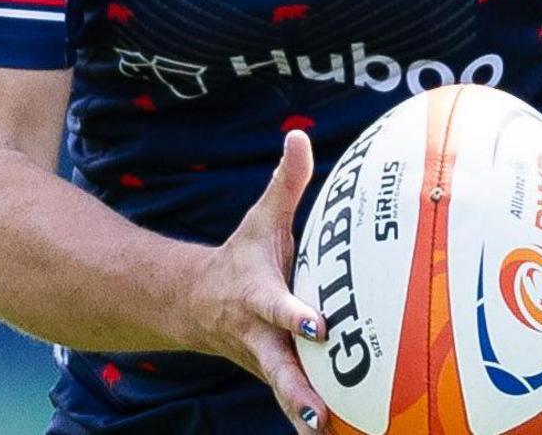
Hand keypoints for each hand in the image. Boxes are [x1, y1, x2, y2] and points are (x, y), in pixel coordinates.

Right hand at [179, 129, 330, 430]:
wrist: (196, 305)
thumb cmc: (243, 257)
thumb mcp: (261, 219)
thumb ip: (286, 183)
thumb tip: (300, 135)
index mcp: (259, 297)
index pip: (278, 308)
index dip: (297, 317)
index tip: (321, 327)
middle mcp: (260, 337)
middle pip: (278, 368)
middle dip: (297, 390)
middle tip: (320, 411)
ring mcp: (266, 363)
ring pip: (285, 394)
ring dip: (302, 415)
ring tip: (327, 432)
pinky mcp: (275, 380)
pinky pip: (293, 402)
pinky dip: (311, 419)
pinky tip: (345, 433)